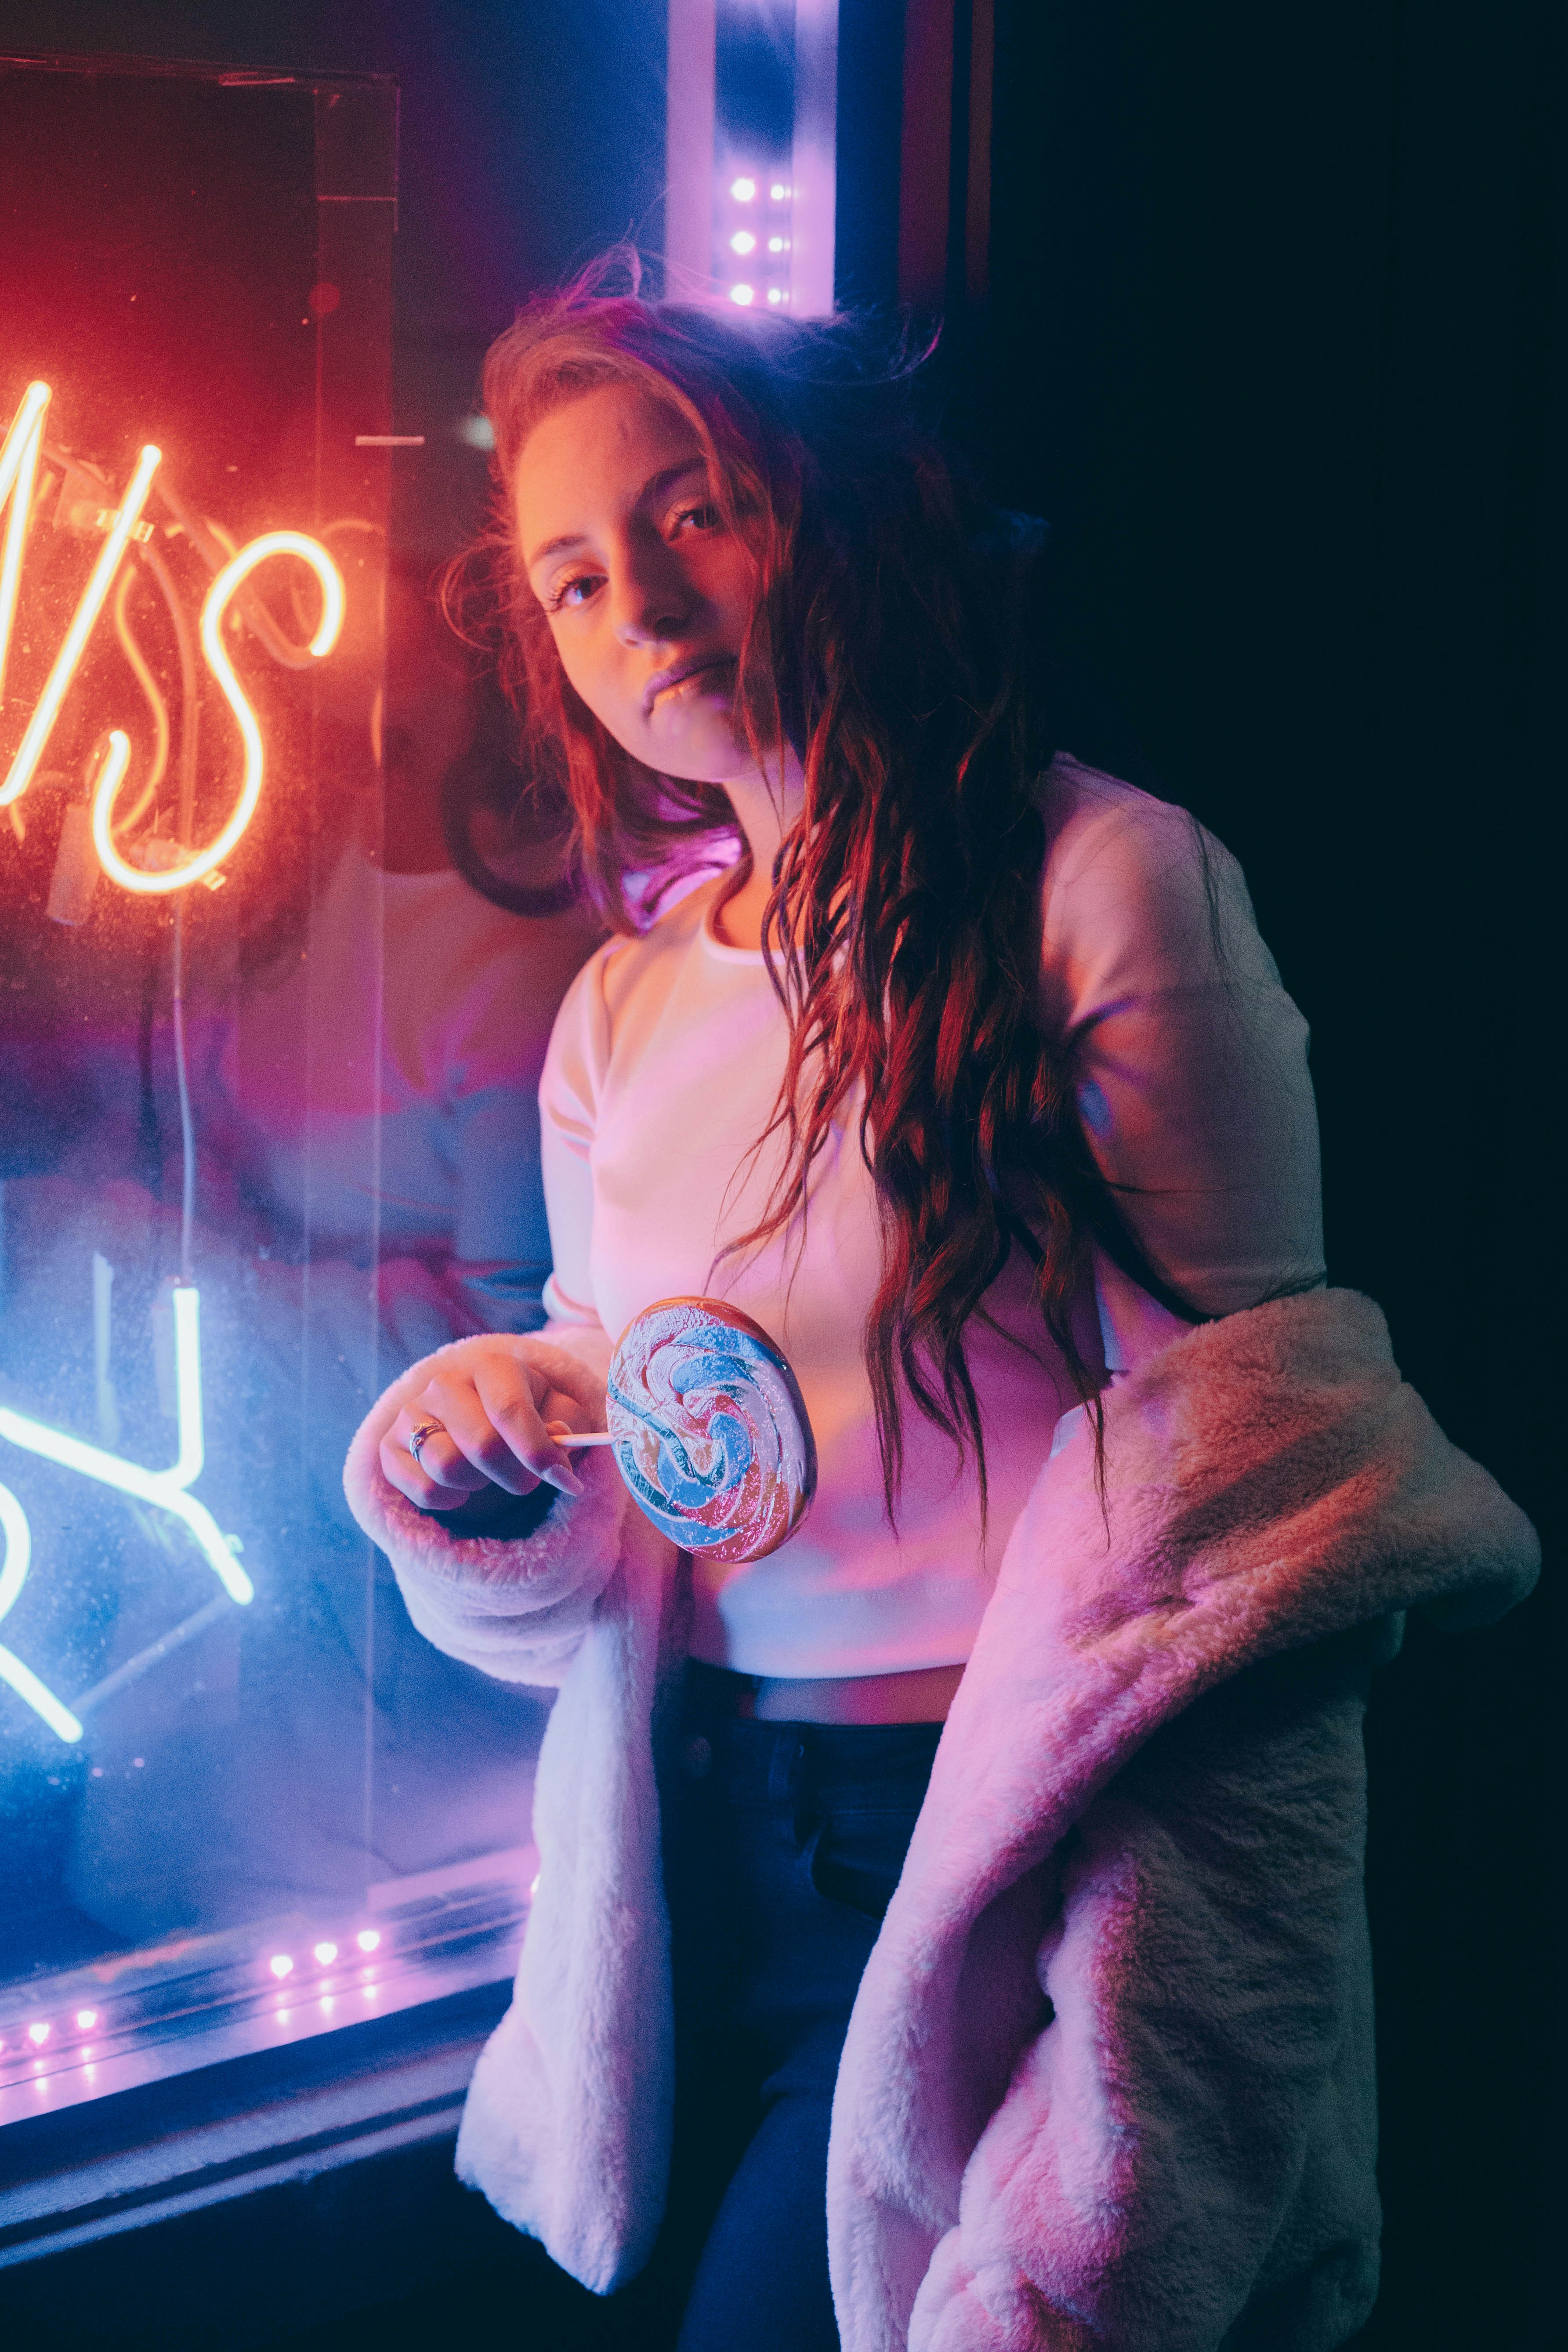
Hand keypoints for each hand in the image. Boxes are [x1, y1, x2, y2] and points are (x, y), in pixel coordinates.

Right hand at [381, 1336, 591, 1510]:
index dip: (538, 1453)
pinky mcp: (389, 1447)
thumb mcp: (558, 1414)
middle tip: (527, 1479)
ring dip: (479, 1484)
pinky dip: (451, 1499)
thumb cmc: (527, 1418)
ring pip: (448, 1469)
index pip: (509, 1410)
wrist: (479, 1424)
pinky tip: (460, 1484)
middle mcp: (445, 1383)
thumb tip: (557, 1439)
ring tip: (487, 1472)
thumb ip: (567, 1423)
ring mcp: (412, 1413)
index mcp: (491, 1367)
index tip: (564, 1480)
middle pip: (482, 1446)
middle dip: (516, 1476)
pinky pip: (425, 1491)